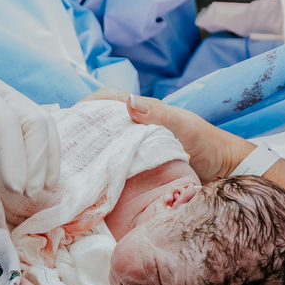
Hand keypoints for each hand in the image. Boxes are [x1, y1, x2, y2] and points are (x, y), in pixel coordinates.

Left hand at [0, 43, 59, 196]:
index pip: (6, 119)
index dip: (16, 155)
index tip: (15, 189)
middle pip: (34, 119)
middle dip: (38, 159)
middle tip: (29, 195)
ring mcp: (3, 101)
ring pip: (41, 125)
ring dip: (46, 159)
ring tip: (40, 193)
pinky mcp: (5, 116)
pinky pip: (33, 133)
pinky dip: (41, 157)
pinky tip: (37, 181)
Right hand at [82, 88, 254, 183]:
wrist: (225, 171)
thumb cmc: (207, 143)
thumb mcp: (184, 125)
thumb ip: (159, 114)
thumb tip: (127, 103)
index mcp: (141, 112)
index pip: (105, 101)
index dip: (86, 106)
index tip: (69, 120)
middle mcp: (134, 130)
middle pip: (99, 126)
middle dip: (79, 132)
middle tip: (60, 148)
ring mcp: (135, 151)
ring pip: (104, 148)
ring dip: (87, 154)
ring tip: (68, 167)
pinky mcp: (138, 172)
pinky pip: (114, 169)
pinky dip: (100, 173)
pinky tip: (90, 183)